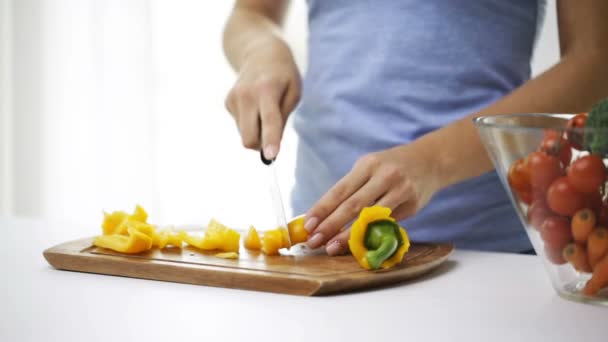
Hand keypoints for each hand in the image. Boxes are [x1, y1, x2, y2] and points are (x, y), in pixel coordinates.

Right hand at [225, 39, 300, 158]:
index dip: (270, 140)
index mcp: (268, 90)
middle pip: (249, 137)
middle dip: (260, 146)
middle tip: (273, 136)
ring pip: (245, 134)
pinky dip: (250, 122)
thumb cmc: (283, 75)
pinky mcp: (227, 102)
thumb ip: (282, 120)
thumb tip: (268, 149)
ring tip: (265, 107)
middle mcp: (247, 94)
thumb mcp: (293, 93)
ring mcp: (233, 98)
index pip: (269, 120)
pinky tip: (255, 104)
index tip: (270, 156)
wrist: (260, 52)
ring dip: (256, 130)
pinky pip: (240, 125)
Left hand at [303, 144, 441, 255]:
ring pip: (370, 217)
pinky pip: (387, 223)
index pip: (340, 189)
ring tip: (331, 247)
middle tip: (314, 241)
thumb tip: (324, 215)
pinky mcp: (412, 204)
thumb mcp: (371, 167)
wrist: (431, 160)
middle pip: (353, 205)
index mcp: (368, 164)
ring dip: (349, 235)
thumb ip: (352, 188)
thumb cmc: (391, 166)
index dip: (322, 208)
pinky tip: (358, 244)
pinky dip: (371, 235)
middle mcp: (384, 175)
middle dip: (331, 225)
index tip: (308, 224)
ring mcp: (400, 190)